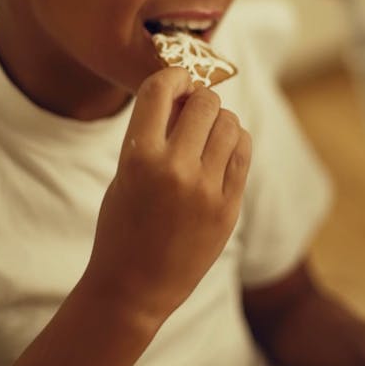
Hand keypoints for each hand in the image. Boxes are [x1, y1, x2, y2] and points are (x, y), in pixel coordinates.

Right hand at [84, 66, 251, 328]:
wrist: (133, 288)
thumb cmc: (122, 226)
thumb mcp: (124, 173)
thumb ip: (153, 133)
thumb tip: (186, 91)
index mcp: (137, 157)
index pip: (161, 89)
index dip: (174, 76)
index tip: (178, 81)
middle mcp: (175, 170)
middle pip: (205, 101)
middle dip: (200, 99)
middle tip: (193, 110)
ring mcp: (206, 190)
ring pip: (230, 124)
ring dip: (220, 120)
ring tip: (207, 135)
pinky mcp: (229, 208)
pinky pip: (243, 153)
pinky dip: (235, 143)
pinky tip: (221, 152)